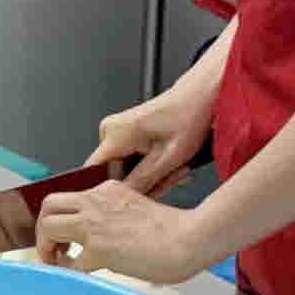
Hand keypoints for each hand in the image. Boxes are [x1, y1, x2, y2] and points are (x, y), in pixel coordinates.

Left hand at [34, 176, 213, 285]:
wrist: (190, 237)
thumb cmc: (174, 231)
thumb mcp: (138, 209)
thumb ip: (117, 218)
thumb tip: (104, 241)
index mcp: (108, 190)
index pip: (70, 199)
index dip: (62, 219)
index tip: (64, 236)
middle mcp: (96, 202)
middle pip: (49, 205)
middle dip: (44, 228)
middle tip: (53, 249)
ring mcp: (95, 224)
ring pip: (49, 226)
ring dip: (46, 247)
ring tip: (58, 262)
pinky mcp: (99, 248)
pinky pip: (68, 262)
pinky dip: (67, 271)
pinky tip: (77, 276)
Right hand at [89, 62, 220, 193]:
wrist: (198, 96)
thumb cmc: (188, 118)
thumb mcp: (168, 158)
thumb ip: (142, 181)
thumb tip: (123, 198)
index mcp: (115, 135)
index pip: (95, 174)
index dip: (115, 191)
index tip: (139, 198)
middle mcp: (110, 131)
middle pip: (114, 174)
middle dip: (145, 184)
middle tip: (172, 181)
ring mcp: (116, 130)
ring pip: (125, 169)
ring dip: (152, 176)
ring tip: (177, 170)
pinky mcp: (124, 132)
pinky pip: (130, 159)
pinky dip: (151, 166)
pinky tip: (170, 164)